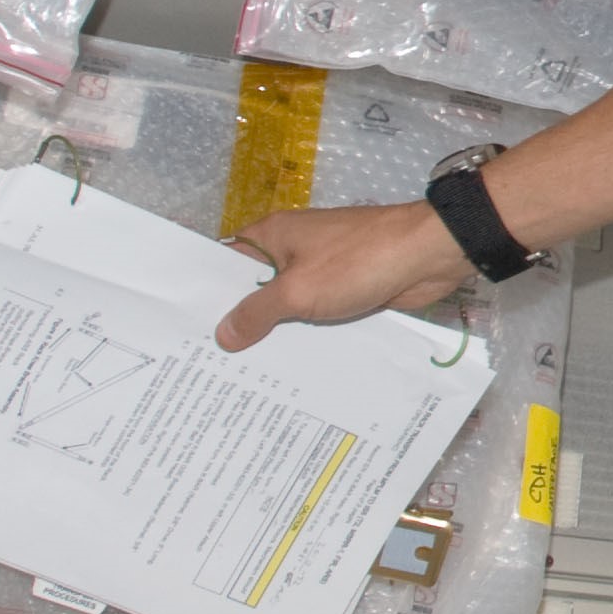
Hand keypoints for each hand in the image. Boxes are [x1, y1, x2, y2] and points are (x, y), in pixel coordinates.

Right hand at [215, 199, 476, 352]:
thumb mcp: (298, 290)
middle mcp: (292, 250)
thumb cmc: (358, 260)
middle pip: (254, 289)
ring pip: (286, 306)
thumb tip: (221, 335)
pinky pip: (316, 315)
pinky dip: (304, 336)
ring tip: (239, 377)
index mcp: (272, 235)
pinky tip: (288, 371)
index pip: (224, 264)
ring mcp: (321, 270)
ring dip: (272, 334)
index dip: (204, 295)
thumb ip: (257, 312)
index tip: (182, 332)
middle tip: (205, 367)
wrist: (430, 254)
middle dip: (236, 323)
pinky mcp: (347, 289)